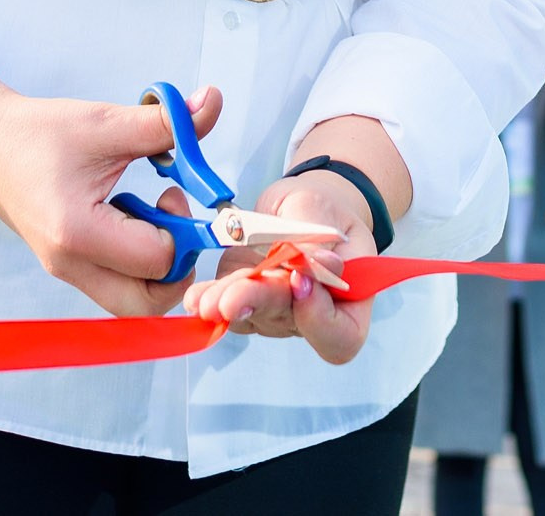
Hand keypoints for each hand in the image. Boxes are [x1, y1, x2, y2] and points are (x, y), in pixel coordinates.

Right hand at [0, 67, 223, 317]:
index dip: (183, 228)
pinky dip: (137, 260)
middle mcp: (70, 264)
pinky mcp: (68, 266)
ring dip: (157, 266)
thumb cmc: (37, 133)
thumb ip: (164, 122)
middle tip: (175, 219)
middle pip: (146, 304)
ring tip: (150, 212)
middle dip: (177, 268)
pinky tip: (132, 214)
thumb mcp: (105, 121)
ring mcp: (67, 271)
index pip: (157, 259)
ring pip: (132, 301)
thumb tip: (211, 103)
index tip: (177, 190)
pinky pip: (116, 283)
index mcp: (78, 232)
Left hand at [180, 170, 372, 364]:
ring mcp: (275, 314)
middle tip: (230, 300)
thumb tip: (318, 266)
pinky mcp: (243, 301)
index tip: (300, 281)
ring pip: (249, 316)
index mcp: (348, 302)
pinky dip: (209, 297)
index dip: (320, 320)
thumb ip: (317, 241)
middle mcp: (311, 317)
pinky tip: (196, 295)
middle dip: (256, 305)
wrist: (300, 208)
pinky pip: (225, 304)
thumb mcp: (323, 214)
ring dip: (225, 305)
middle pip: (287, 322)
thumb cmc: (323, 211)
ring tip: (204, 299)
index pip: (340, 336)